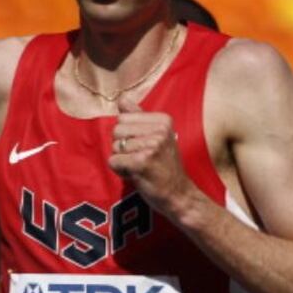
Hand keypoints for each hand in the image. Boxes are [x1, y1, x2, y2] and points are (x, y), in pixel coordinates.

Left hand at [108, 98, 195, 217]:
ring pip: (114, 147)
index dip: (128, 135)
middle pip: (117, 130)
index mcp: (163, 120)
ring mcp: (152, 145)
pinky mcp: (142, 162)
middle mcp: (160, 130)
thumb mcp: (156, 136)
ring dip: (122, 160)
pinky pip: (114, 161)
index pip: (123, 118)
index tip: (145, 147)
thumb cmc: (164, 165)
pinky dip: (121, 171)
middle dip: (123, 147)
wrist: (178, 194)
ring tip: (140, 167)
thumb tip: (122, 98)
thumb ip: (138, 116)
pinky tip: (137, 175)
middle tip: (141, 158)